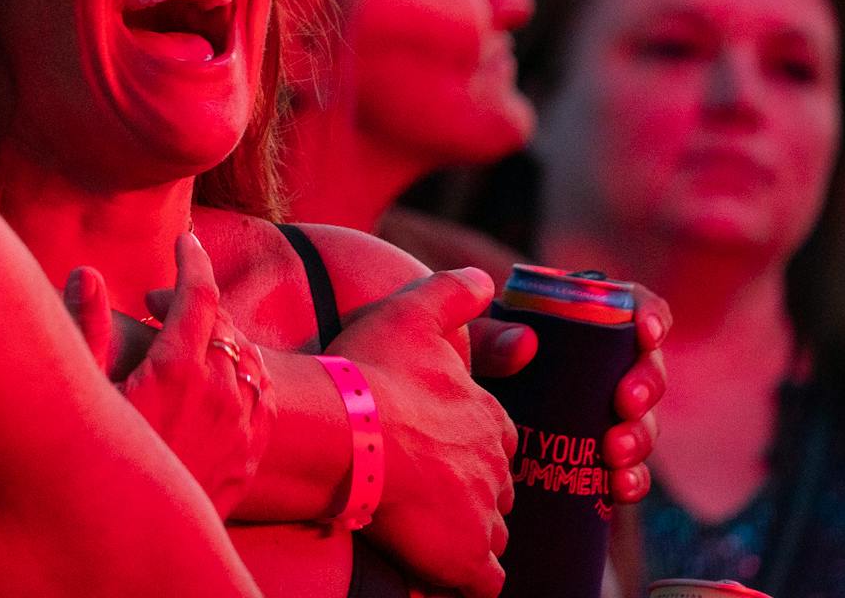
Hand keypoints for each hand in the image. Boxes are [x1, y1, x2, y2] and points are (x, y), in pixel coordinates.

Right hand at [65, 234, 267, 517]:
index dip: (193, 260)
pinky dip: (244, 370)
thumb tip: (88, 273)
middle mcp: (220, 393)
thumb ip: (87, 329)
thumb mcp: (84, 395)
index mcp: (178, 370)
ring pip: (249, 357)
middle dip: (197, 298)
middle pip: (225, 322)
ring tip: (186, 337)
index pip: (200, 293)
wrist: (135, 544)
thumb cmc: (96, 467)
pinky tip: (219, 375)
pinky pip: (263, 394)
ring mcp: (241, 426)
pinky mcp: (249, 455)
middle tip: (159, 300)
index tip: (185, 240)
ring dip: (221, 335)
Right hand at [328, 268, 514, 597]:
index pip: (495, 441)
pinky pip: (483, 583)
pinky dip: (465, 578)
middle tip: (424, 490)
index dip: (465, 447)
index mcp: (489, 418)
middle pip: (493, 489)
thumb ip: (451, 293)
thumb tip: (484, 278)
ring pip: (490, 534)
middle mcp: (498, 467)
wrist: (346, 430)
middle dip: (468, 493)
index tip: (432, 449)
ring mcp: (485, 515)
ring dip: (465, 535)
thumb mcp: (411, 312)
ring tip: (424, 528)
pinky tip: (437, 566)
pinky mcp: (467, 558)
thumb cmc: (372, 372)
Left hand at [468, 284, 669, 504]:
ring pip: (641, 420)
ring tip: (615, 454)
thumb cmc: (446, 363)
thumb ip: (485, 337)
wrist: (425, 413)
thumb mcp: (461, 344)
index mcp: (575, 322)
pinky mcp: (589, 455)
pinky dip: (631, 478)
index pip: (630, 308)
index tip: (646, 334)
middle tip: (625, 405)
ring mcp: (596, 412)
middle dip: (646, 387)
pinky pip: (626, 468)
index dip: (650, 316)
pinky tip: (619, 488)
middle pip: (644, 368)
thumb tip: (525, 343)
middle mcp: (595, 366)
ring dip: (640, 436)